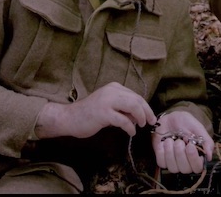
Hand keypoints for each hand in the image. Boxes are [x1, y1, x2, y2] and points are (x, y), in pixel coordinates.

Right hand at [34, 82, 156, 138]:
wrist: (70, 118)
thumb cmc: (89, 114)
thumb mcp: (109, 106)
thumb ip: (123, 108)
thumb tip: (139, 116)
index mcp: (114, 87)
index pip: (135, 95)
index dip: (145, 106)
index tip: (150, 116)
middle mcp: (112, 91)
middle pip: (137, 99)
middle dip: (147, 112)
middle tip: (150, 122)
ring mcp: (107, 101)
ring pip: (133, 106)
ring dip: (141, 117)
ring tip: (141, 126)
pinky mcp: (103, 113)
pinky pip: (123, 120)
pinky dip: (130, 127)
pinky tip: (131, 132)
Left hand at [151, 111, 213, 173]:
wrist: (170, 118)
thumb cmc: (185, 123)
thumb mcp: (197, 128)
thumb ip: (206, 141)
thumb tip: (209, 156)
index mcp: (197, 156)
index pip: (198, 168)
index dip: (193, 159)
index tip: (190, 145)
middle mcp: (186, 162)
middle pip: (185, 169)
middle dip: (180, 153)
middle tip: (179, 141)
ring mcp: (173, 162)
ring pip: (173, 168)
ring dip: (170, 152)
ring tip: (170, 140)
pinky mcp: (162, 159)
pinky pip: (161, 163)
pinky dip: (161, 152)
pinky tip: (163, 143)